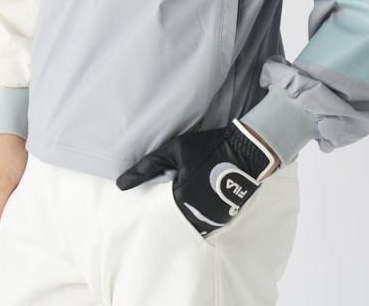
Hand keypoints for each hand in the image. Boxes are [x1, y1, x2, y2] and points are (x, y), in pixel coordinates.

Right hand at [0, 133, 27, 257]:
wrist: (16, 134)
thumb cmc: (6, 156)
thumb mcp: (3, 184)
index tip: (0, 252)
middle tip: (12, 247)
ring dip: (1, 230)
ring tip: (17, 236)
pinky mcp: (2, 192)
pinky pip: (2, 212)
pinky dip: (8, 219)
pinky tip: (20, 222)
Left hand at [116, 119, 278, 238]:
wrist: (247, 150)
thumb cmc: (209, 147)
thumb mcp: (176, 149)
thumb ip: (147, 166)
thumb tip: (121, 184)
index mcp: (181, 200)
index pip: (158, 206)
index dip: (160, 192)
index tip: (168, 180)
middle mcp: (195, 215)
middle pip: (174, 215)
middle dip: (173, 202)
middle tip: (180, 183)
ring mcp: (211, 219)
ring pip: (190, 220)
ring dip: (188, 209)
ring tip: (194, 187)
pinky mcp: (223, 218)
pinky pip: (205, 221)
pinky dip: (202, 211)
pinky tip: (205, 193)